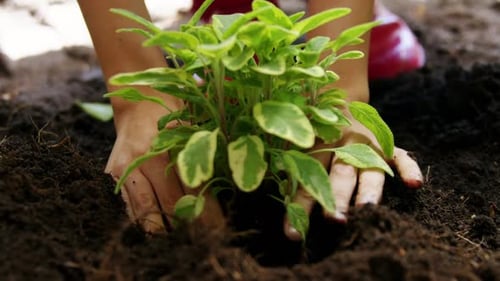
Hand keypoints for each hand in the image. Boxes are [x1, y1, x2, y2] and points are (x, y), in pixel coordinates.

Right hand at [105, 101, 223, 232]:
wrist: (138, 104)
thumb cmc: (173, 118)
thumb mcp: (192, 131)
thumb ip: (203, 158)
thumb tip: (223, 192)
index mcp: (170, 145)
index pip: (192, 188)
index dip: (206, 212)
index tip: (217, 228)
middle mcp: (146, 158)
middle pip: (169, 203)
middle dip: (188, 226)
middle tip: (202, 240)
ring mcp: (126, 168)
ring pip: (145, 211)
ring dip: (164, 230)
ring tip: (180, 241)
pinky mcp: (112, 175)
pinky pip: (128, 207)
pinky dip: (143, 221)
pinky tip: (158, 230)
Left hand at [283, 118, 422, 240]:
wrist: (339, 100)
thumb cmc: (316, 133)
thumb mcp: (302, 147)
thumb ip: (296, 174)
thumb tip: (284, 213)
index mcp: (317, 146)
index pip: (308, 179)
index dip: (300, 206)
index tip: (293, 233)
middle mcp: (344, 145)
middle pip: (340, 174)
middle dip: (338, 197)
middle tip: (335, 220)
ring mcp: (368, 144)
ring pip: (370, 168)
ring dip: (368, 189)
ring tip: (367, 208)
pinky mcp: (388, 143)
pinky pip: (401, 156)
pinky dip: (409, 168)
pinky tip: (414, 184)